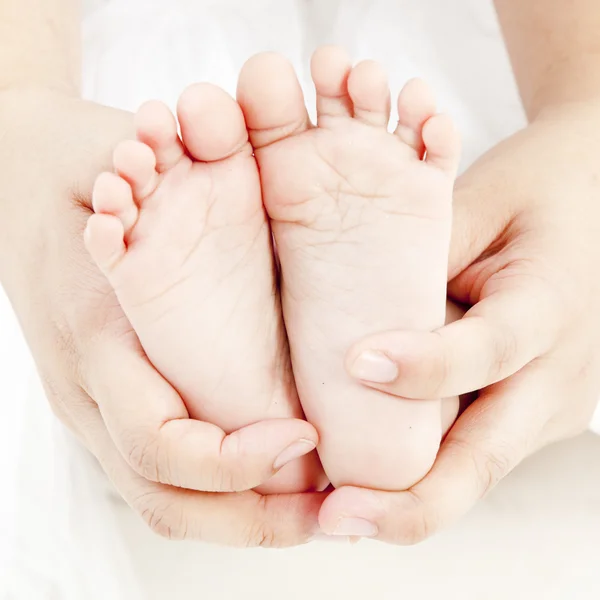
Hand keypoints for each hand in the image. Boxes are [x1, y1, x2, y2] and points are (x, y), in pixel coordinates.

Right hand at [0, 89, 322, 545]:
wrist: (11, 169)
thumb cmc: (77, 166)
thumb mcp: (133, 170)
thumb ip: (186, 211)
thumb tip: (236, 223)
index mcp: (98, 334)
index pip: (161, 442)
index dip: (236, 459)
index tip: (306, 437)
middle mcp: (87, 386)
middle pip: (163, 498)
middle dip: (251, 520)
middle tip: (324, 514)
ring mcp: (86, 400)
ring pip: (158, 498)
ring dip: (239, 516)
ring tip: (310, 507)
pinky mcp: (100, 396)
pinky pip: (154, 468)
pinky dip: (213, 489)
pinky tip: (266, 473)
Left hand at [318, 102, 599, 542]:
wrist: (596, 200)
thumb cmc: (539, 192)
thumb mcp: (483, 201)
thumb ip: (425, 255)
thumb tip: (353, 318)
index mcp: (552, 304)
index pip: (490, 350)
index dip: (427, 367)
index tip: (359, 365)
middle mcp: (560, 373)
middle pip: (487, 458)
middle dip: (411, 501)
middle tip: (339, 516)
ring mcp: (551, 405)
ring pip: (477, 470)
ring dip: (410, 499)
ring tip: (337, 512)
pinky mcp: (532, 413)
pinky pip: (475, 452)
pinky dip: (424, 474)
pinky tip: (369, 478)